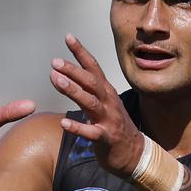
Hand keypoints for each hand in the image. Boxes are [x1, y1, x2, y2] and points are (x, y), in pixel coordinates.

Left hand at [50, 34, 142, 177]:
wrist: (135, 154)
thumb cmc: (115, 126)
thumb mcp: (104, 104)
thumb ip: (88, 91)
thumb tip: (65, 77)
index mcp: (107, 92)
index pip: (93, 67)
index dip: (81, 52)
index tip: (68, 37)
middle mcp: (108, 102)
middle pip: (91, 82)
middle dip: (73, 70)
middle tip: (55, 62)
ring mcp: (109, 120)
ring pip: (90, 102)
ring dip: (73, 90)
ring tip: (56, 81)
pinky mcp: (106, 138)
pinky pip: (91, 132)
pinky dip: (78, 127)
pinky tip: (64, 123)